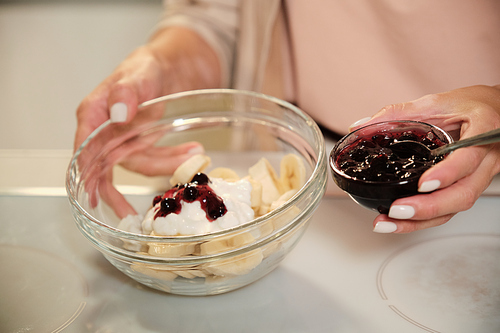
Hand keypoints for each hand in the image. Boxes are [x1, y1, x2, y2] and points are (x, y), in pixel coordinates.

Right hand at [74, 27, 220, 217]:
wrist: (174, 64)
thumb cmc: (150, 64)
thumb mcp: (140, 73)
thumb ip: (127, 91)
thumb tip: (117, 113)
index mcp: (95, 113)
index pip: (83, 149)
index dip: (85, 175)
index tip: (91, 197)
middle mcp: (107, 130)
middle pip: (104, 167)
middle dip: (116, 193)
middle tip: (129, 214)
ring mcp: (126, 138)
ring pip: (138, 164)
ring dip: (165, 165)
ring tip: (194, 156)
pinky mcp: (144, 142)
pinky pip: (155, 159)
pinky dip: (173, 160)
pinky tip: (192, 153)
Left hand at [352, 85, 499, 232]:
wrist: (497, 111)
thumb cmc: (471, 105)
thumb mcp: (435, 102)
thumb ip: (398, 113)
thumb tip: (359, 126)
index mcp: (483, 131)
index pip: (468, 158)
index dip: (447, 174)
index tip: (423, 184)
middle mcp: (487, 159)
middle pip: (464, 193)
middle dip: (428, 208)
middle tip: (396, 211)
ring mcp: (480, 176)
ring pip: (457, 206)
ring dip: (422, 220)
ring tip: (388, 223)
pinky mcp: (468, 186)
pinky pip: (450, 208)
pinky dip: (425, 218)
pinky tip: (399, 221)